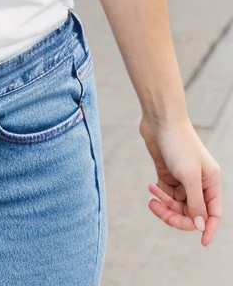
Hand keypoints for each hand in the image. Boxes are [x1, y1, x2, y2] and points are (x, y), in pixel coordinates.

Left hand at [141, 115, 221, 244]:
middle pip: (191, 211)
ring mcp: (182, 178)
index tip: (202, 243)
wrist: (160, 120)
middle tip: (159, 210)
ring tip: (152, 195)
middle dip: (176, 215)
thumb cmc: (179, 144)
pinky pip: (165, 193)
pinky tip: (151, 187)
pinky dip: (158, 194)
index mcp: (211, 183)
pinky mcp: (166, 172)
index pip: (213, 213)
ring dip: (164, 204)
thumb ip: (196, 203)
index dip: (208, 228)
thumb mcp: (189, 176)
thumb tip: (202, 226)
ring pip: (176, 203)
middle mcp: (199, 183)